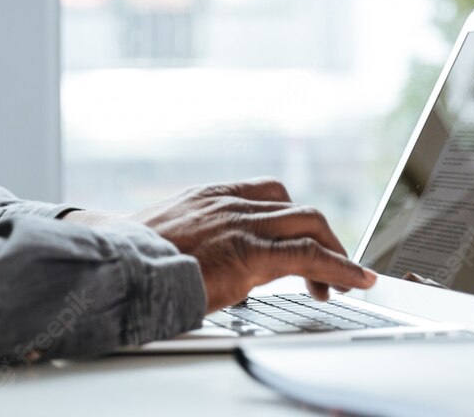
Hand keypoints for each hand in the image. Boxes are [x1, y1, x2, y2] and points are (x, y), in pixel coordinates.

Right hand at [124, 178, 376, 311]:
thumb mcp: (163, 238)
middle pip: (296, 207)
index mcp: (208, 196)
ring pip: (310, 223)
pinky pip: (309, 254)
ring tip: (347, 278)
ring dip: (335, 251)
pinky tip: (356, 280)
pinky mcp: (250, 253)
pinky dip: (340, 266)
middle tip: (331, 266)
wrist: (117, 267)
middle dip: (322, 235)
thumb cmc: (128, 259)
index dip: (294, 215)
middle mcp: (229, 202)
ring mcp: (241, 224)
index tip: (305, 236)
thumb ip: (193, 243)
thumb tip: (206, 271)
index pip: (268, 192)